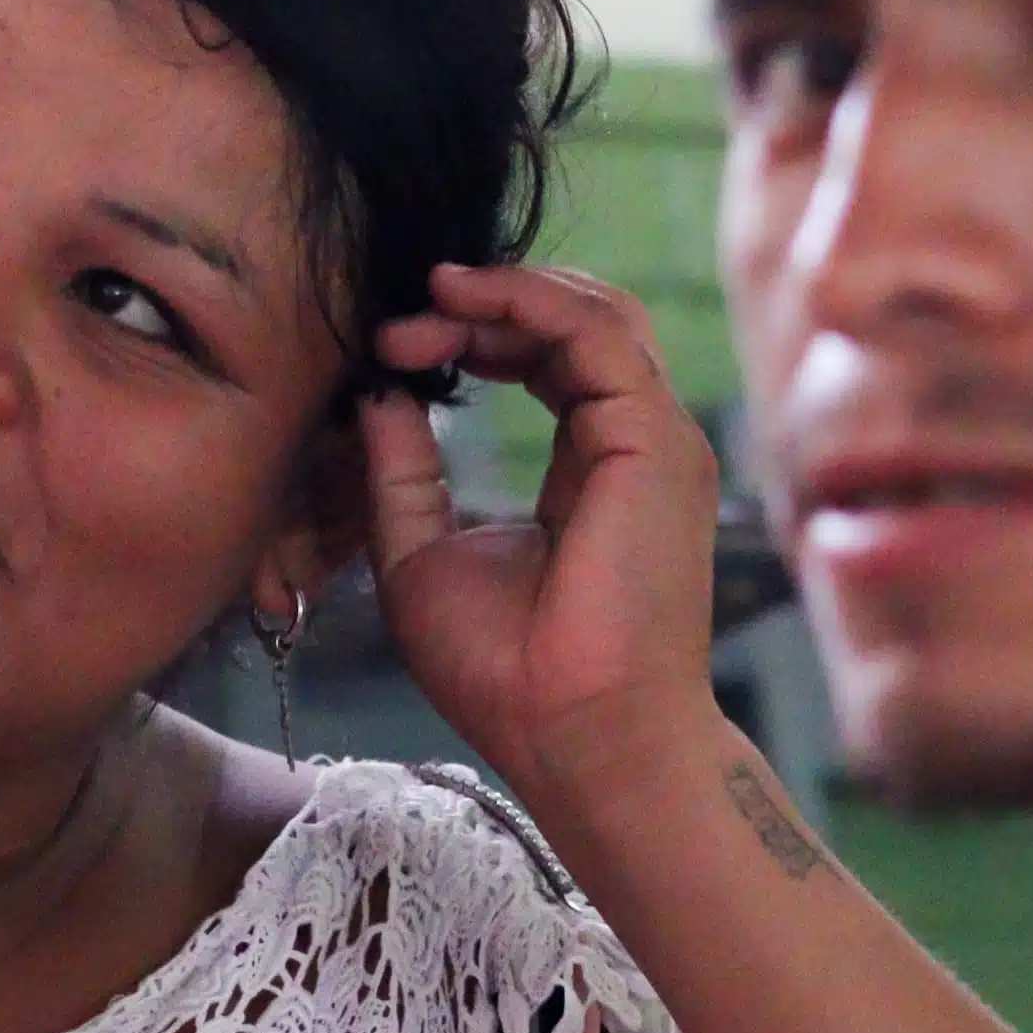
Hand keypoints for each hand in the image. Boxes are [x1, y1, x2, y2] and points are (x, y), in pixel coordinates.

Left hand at [361, 263, 724, 800]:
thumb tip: (377, 396)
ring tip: (428, 300)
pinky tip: (463, 304)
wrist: (576, 737)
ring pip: (594, 314)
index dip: (473, 337)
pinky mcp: (655, 440)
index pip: (549, 362)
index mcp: (591, 473)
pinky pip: (597, 333)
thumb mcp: (421, 556)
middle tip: (399, 321)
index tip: (393, 347)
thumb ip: (404, 474)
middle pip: (574, 326)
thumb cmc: (507, 676)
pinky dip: (528, 303)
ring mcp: (654, 440)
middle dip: (483, 307)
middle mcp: (633, 447)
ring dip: (504, 294)